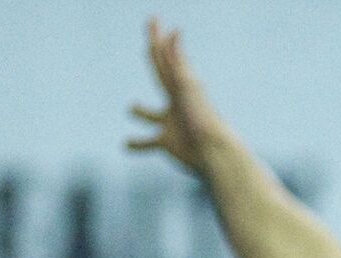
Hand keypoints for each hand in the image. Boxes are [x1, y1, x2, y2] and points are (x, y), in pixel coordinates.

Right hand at [126, 19, 223, 172]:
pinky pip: (148, 142)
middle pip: (160, 74)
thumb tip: (174, 31)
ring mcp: (171, 122)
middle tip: (148, 44)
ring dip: (141, 111)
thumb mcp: (187, 87)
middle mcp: (176, 101)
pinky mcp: (167, 143)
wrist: (214, 153)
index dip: (157, 39)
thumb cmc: (202, 120)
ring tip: (130, 107)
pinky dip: (137, 143)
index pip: (165, 56)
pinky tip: (126, 145)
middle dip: (154, 58)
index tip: (154, 21)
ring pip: (151, 115)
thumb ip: (177, 61)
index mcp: (181, 85)